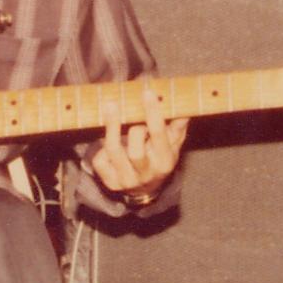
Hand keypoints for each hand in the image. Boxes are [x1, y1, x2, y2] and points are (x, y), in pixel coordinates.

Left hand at [90, 85, 187, 203]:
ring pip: (114, 152)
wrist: (146, 189)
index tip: (147, 92)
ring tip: (111, 106)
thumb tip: (183, 103)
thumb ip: (177, 125)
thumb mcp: (173, 144)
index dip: (153, 113)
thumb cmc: (160, 158)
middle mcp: (145, 173)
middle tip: (131, 108)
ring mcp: (126, 179)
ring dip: (111, 127)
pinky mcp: (110, 182)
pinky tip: (106, 137)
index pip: (159, 136)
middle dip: (133, 127)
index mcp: (164, 162)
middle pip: (136, 151)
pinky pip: (100, 160)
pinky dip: (101, 146)